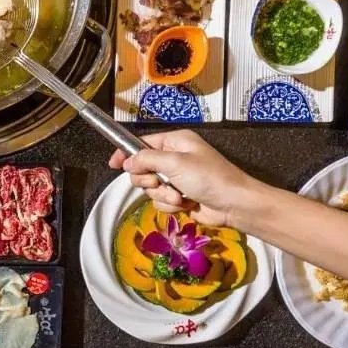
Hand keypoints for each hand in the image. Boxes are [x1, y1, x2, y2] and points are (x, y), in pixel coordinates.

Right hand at [108, 129, 260, 227]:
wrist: (234, 205)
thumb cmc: (208, 177)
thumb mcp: (175, 162)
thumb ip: (146, 159)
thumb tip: (126, 162)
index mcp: (175, 142)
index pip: (142, 144)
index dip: (127, 153)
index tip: (113, 164)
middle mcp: (174, 158)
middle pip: (142, 168)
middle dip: (149, 180)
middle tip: (158, 182)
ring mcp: (176, 179)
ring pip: (150, 187)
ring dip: (162, 195)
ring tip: (179, 197)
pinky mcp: (179, 197)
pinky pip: (161, 201)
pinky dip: (170, 205)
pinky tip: (184, 204)